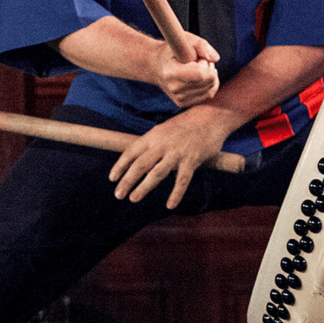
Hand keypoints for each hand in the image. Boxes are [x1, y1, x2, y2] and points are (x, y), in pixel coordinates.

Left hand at [108, 105, 228, 208]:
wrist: (211, 117)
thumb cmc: (187, 125)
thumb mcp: (164, 130)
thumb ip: (153, 144)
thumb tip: (141, 160)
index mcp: (153, 136)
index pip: (131, 152)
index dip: (120, 166)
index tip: (112, 178)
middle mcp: (162, 144)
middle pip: (140, 165)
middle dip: (127, 180)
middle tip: (118, 194)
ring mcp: (177, 153)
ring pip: (157, 173)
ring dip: (143, 187)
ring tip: (133, 198)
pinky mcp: (192, 160)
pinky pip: (182, 180)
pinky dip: (176, 194)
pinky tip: (170, 205)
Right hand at [151, 32, 220, 107]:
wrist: (155, 66)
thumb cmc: (171, 51)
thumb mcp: (183, 40)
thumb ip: (201, 45)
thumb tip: (216, 58)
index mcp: (170, 73)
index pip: (200, 74)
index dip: (205, 63)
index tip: (198, 58)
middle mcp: (174, 89)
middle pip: (208, 81)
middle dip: (209, 68)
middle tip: (198, 61)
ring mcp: (179, 98)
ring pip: (211, 89)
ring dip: (210, 76)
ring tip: (197, 68)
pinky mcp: (183, 103)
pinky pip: (208, 95)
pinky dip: (209, 84)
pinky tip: (201, 77)